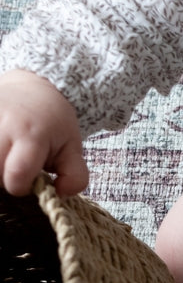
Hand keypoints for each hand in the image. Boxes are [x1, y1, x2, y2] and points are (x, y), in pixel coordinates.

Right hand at [0, 69, 87, 195]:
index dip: (21, 186)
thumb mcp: (73, 150)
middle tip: (17, 166)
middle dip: (5, 177)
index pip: (16, 176)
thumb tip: (61, 194)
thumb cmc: (54, 124)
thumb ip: (75, 177)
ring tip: (8, 155)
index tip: (29, 179)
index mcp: (30, 135)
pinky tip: (2, 147)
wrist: (33, 88)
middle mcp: (2, 124)